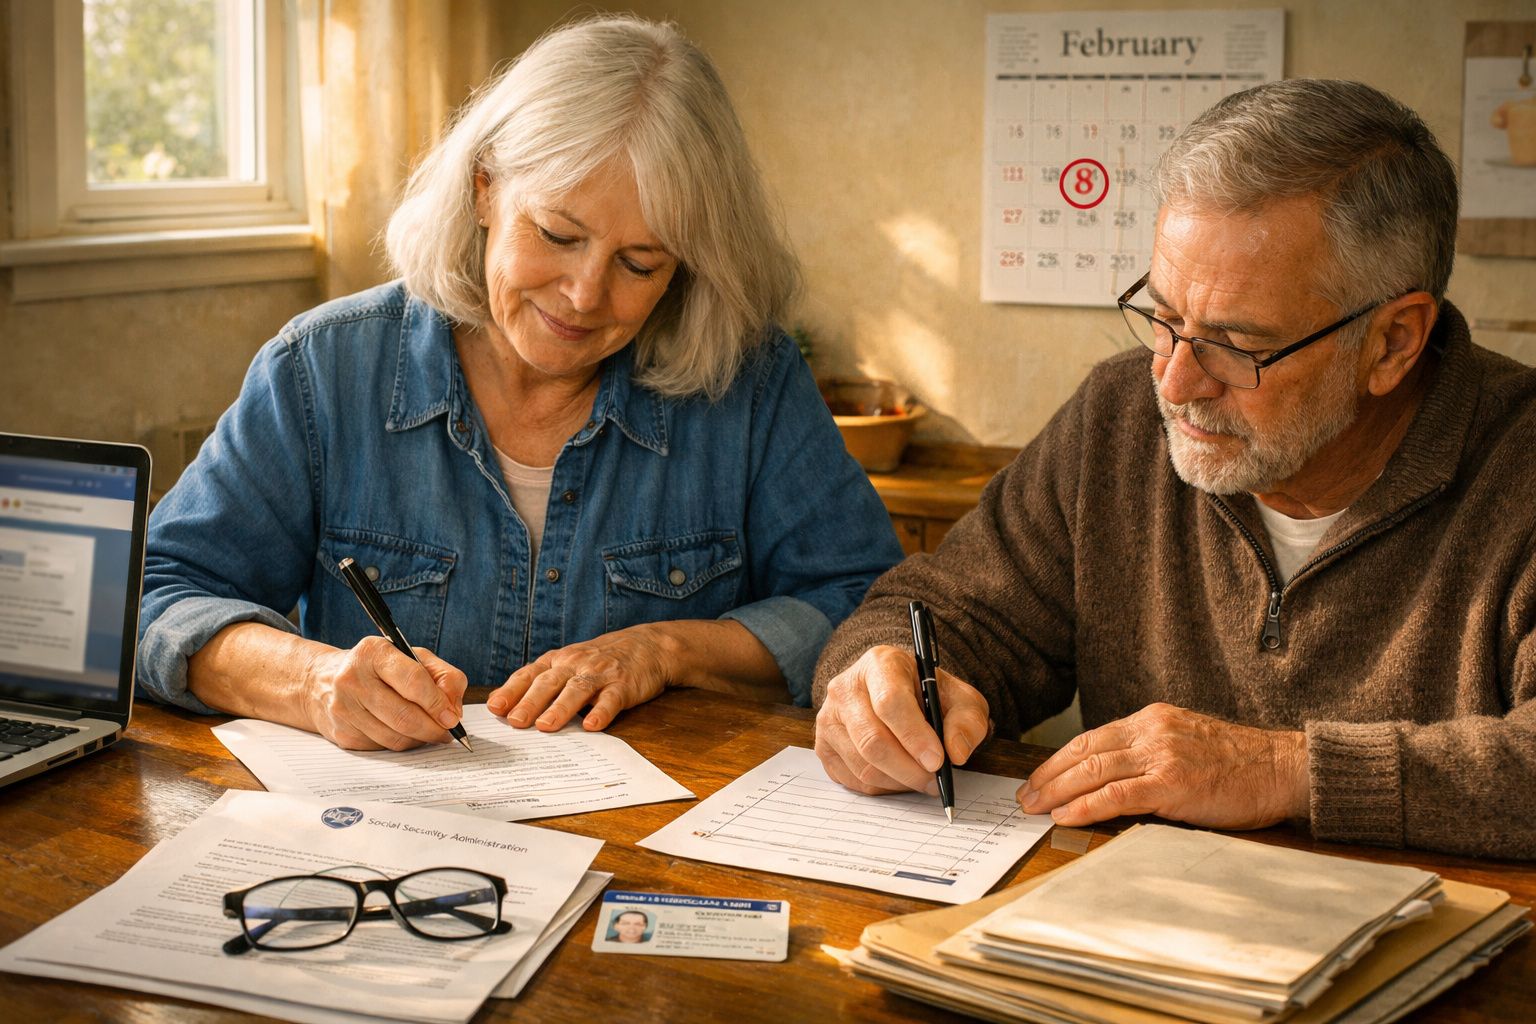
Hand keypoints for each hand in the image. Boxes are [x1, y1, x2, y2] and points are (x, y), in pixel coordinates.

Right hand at [301, 636, 467, 750]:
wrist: (324, 681)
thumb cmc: (379, 668)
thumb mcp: (414, 658)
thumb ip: (444, 676)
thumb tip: (453, 710)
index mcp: (374, 652)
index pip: (413, 681)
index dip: (437, 703)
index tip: (453, 718)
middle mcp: (353, 679)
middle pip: (404, 716)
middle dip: (433, 729)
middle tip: (448, 733)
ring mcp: (344, 708)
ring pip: (395, 738)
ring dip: (420, 740)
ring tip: (430, 732)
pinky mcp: (342, 733)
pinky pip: (383, 748)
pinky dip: (402, 744)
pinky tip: (406, 734)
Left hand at [487, 624, 673, 731]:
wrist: (646, 645)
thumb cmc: (599, 660)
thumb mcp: (566, 664)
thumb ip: (537, 682)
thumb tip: (498, 703)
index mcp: (557, 661)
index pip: (529, 675)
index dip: (511, 691)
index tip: (494, 708)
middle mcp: (575, 664)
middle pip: (549, 683)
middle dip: (530, 702)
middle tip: (515, 721)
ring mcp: (600, 674)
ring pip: (577, 690)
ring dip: (560, 708)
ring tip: (546, 726)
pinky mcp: (624, 685)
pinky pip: (611, 699)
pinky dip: (601, 712)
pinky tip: (593, 726)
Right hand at [815, 645, 991, 794]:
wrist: (895, 695)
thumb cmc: (927, 696)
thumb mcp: (959, 698)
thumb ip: (967, 721)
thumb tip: (956, 752)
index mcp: (879, 664)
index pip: (890, 702)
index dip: (914, 736)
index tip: (938, 761)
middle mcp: (845, 688)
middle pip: (872, 740)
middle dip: (909, 769)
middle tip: (934, 780)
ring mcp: (829, 719)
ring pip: (863, 765)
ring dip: (898, 781)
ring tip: (922, 779)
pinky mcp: (823, 747)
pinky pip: (853, 780)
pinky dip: (882, 787)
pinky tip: (900, 776)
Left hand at [1019, 703, 1307, 829]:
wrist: (1284, 767)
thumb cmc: (1241, 763)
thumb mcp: (1187, 742)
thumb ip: (1150, 753)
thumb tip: (1110, 777)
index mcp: (1152, 719)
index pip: (1092, 738)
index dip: (1059, 759)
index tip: (1039, 777)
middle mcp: (1151, 732)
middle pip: (1085, 752)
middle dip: (1048, 776)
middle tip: (1024, 796)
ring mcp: (1162, 756)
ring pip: (1094, 770)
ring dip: (1057, 791)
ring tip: (1035, 808)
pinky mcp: (1173, 783)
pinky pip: (1118, 794)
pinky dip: (1087, 805)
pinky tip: (1066, 815)